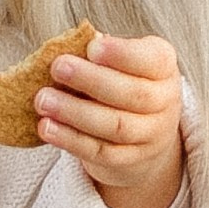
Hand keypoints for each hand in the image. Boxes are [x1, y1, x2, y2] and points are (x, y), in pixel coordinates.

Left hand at [35, 31, 186, 207]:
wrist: (145, 135)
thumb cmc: (124, 83)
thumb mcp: (123, 63)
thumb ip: (100, 56)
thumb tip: (71, 47)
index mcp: (163, 68)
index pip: (151, 59)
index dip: (122, 54)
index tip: (92, 47)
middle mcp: (165, 102)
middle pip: (132, 94)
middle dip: (92, 80)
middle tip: (57, 67)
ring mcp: (151, 135)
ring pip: (115, 126)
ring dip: (75, 113)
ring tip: (43, 100)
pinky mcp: (130, 161)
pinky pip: (100, 152)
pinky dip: (70, 140)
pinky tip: (46, 127)